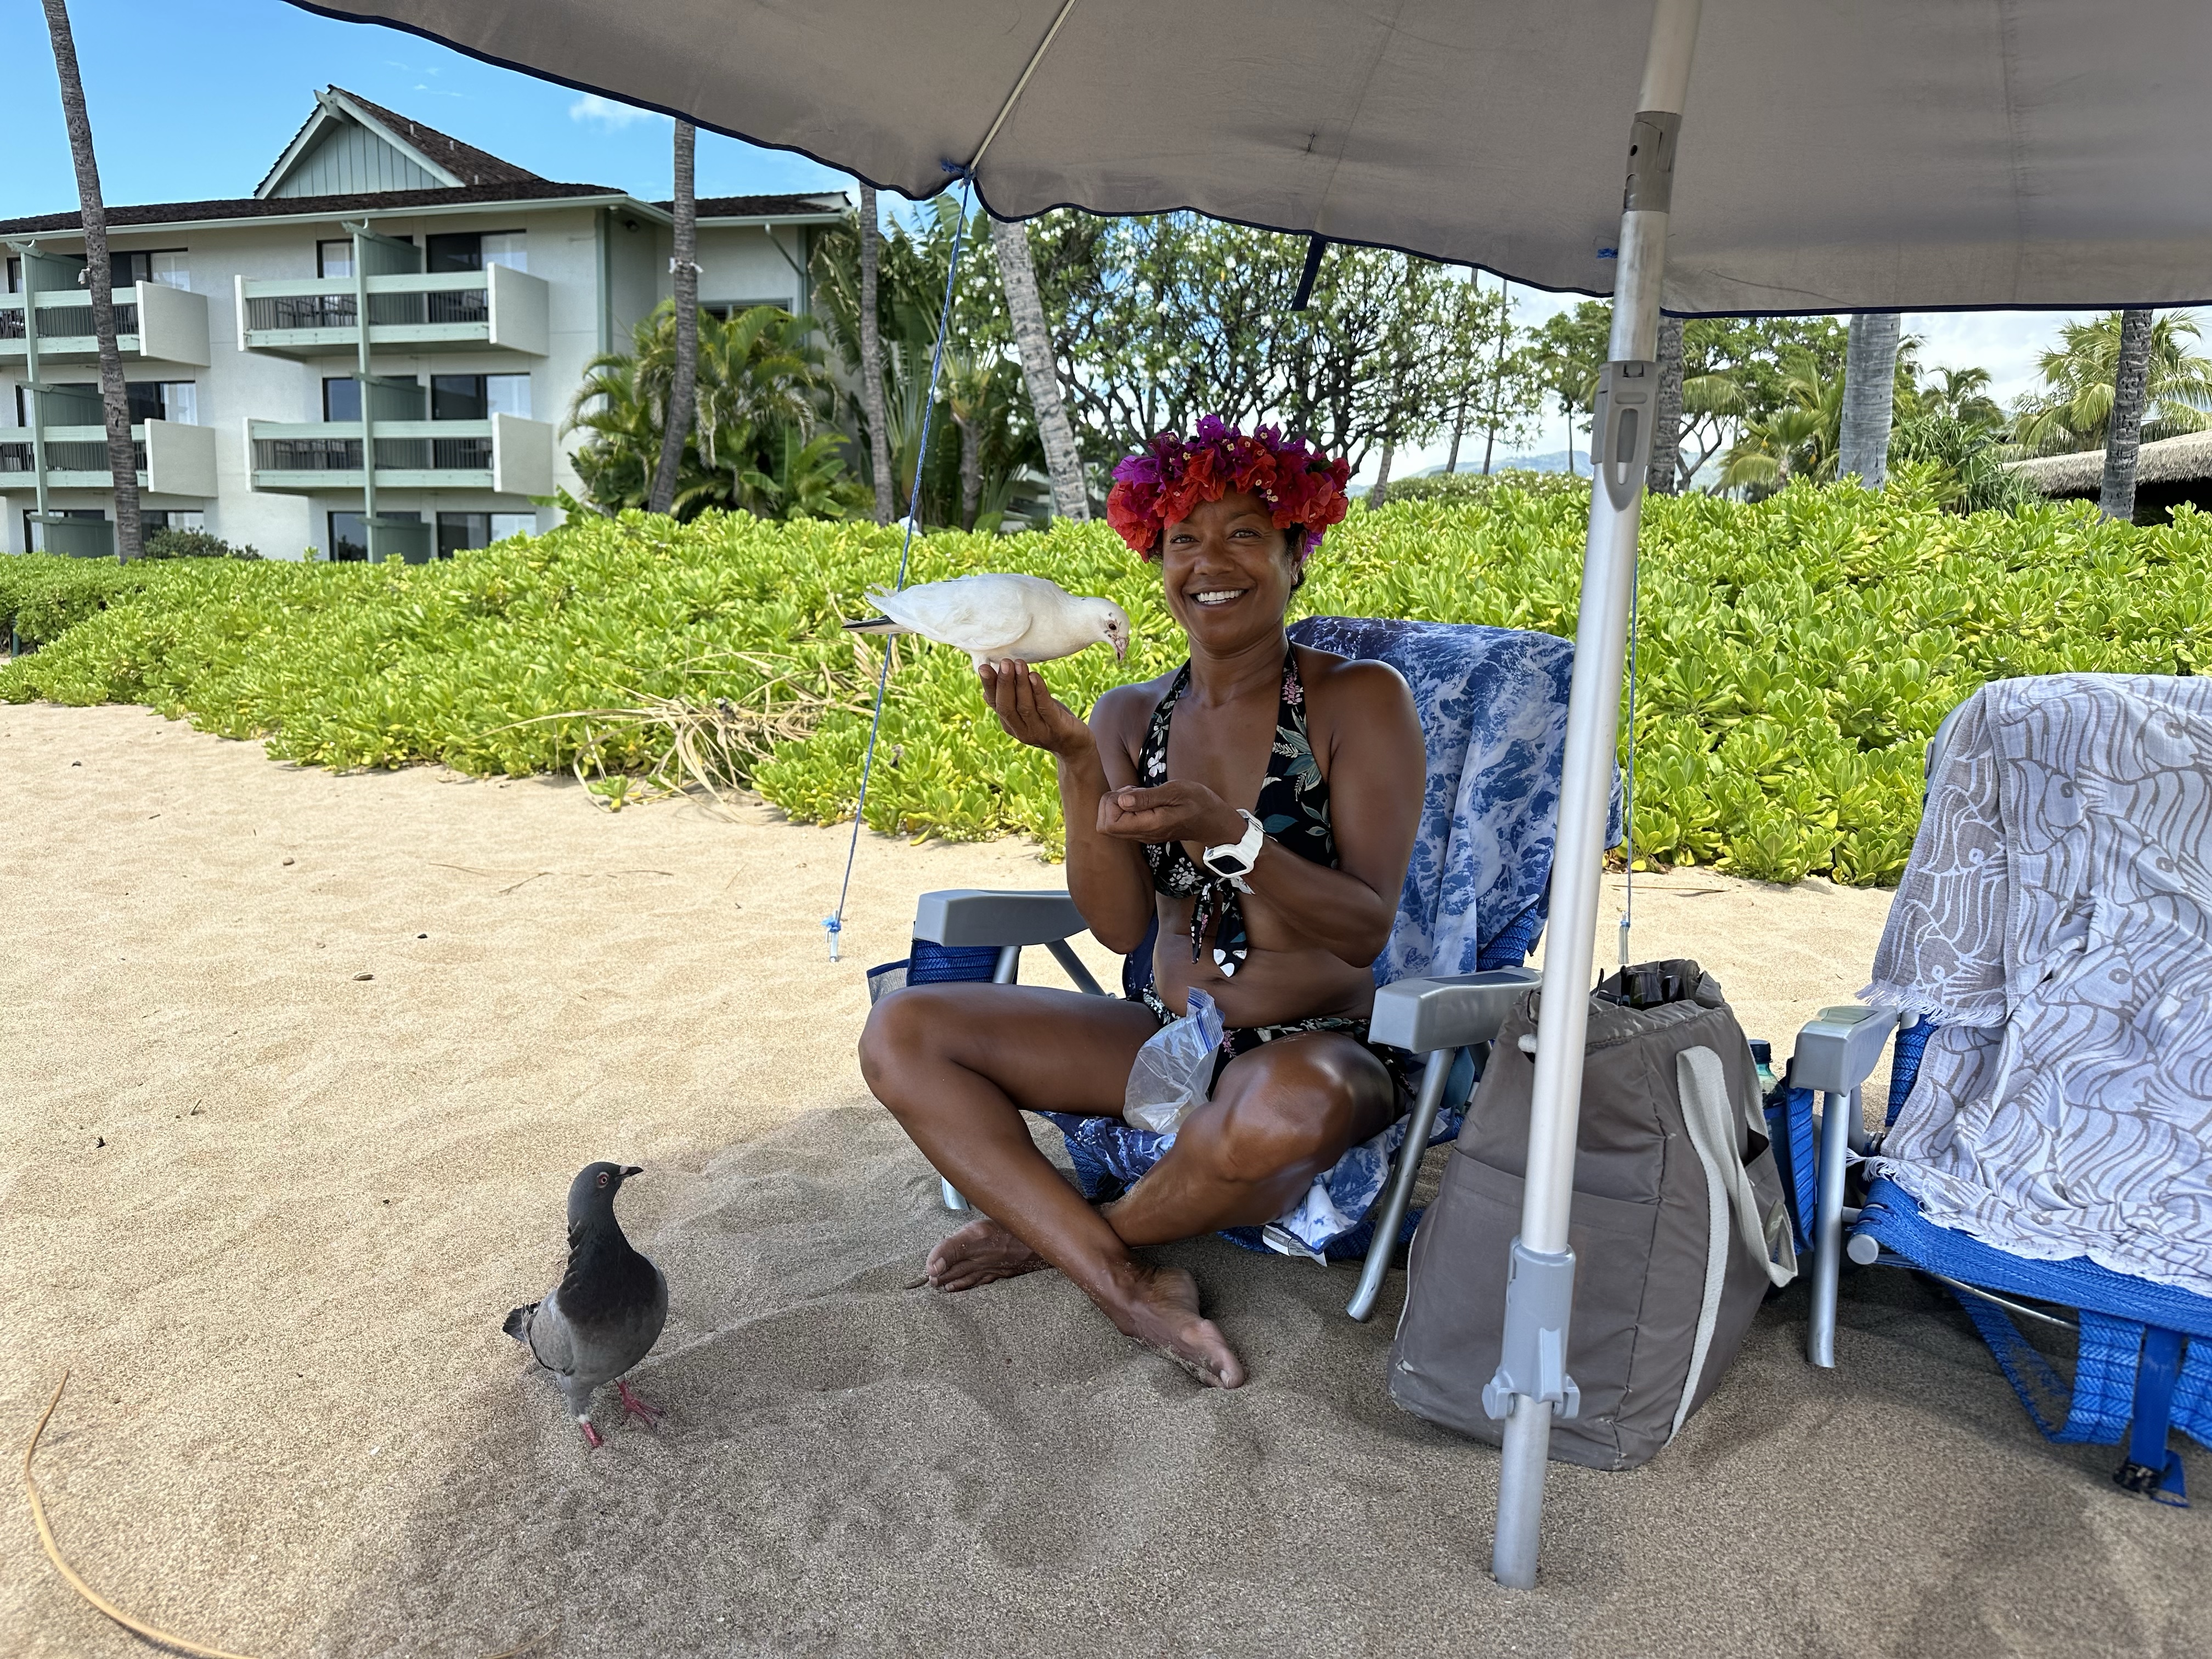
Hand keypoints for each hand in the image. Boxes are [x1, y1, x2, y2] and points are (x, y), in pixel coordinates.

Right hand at [978, 659, 1091, 756]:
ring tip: (1019, 664)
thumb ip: (1009, 703)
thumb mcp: (1027, 712)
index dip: (989, 686)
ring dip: (1021, 684)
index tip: (984, 667)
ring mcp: (1039, 732)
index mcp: (1010, 725)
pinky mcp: (1058, 729)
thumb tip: (984, 692)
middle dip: (1004, 684)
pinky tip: (1034, 676)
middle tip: (1005, 663)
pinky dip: (1038, 691)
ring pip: (1025, 707)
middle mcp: (1021, 731)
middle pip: (1007, 707)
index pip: (995, 704)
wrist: (1076, 747)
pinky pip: (1046, 708)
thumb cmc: (1050, 722)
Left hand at [1097, 781, 1245, 847]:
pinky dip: (1125, 808)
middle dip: (1110, 803)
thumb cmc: (1198, 803)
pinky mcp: (1144, 830)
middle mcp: (1142, 834)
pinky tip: (1142, 798)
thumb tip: (1121, 800)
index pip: (1108, 824)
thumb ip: (1147, 797)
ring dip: (1118, 805)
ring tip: (1139, 793)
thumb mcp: (1175, 792)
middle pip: (1104, 826)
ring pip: (1111, 824)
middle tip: (1131, 791)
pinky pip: (1123, 822)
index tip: (1130, 791)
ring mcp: (1142, 834)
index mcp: (1148, 826)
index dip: (1111, 803)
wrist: (1213, 821)